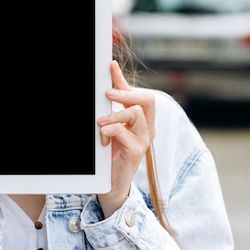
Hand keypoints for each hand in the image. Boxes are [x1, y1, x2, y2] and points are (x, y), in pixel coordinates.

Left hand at [97, 60, 155, 217]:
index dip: (123, 79)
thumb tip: (106, 84)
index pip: (138, 93)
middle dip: (126, 94)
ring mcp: (143, 140)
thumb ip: (111, 108)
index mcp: (141, 120)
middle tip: (108, 95)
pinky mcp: (136, 152)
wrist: (109, 183)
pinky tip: (103, 141)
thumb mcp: (111, 125)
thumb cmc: (110, 153)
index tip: (109, 66)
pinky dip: (108, 132)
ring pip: (136, 113)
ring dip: (114, 115)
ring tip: (101, 124)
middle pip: (148, 100)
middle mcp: (146, 128)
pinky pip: (123, 132)